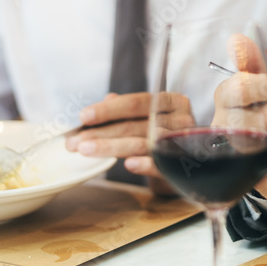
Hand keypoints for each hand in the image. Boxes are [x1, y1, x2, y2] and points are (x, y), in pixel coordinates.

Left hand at [65, 90, 193, 182]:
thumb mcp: (148, 119)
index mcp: (172, 102)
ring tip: (86, 151)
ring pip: (143, 143)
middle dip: (101, 133)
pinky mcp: (184, 166)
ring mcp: (185, 143)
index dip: (109, 109)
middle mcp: (181, 120)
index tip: (83, 117)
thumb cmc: (165, 137)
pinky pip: (162, 164)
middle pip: (135, 125)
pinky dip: (145, 164)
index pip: (137, 103)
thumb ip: (128, 110)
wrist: (192, 166)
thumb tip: (107, 99)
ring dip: (112, 147)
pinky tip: (127, 165)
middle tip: (74, 142)